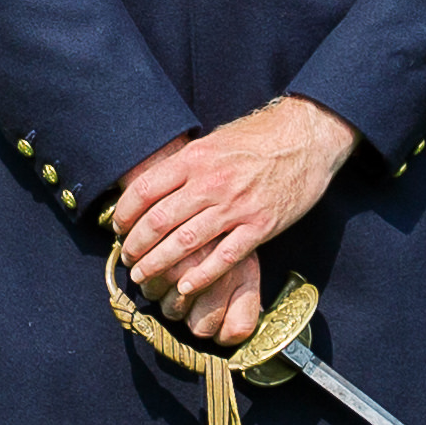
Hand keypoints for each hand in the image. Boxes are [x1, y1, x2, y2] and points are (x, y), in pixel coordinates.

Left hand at [107, 95, 360, 342]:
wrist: (308, 138)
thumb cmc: (260, 137)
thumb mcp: (216, 140)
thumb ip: (187, 163)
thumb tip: (156, 184)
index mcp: (195, 158)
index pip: (145, 190)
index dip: (124, 213)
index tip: (118, 227)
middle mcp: (211, 183)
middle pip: (159, 222)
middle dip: (136, 246)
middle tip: (127, 259)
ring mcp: (236, 207)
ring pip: (185, 243)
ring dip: (158, 264)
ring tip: (143, 276)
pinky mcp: (259, 226)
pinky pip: (223, 259)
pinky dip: (200, 277)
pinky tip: (184, 287)